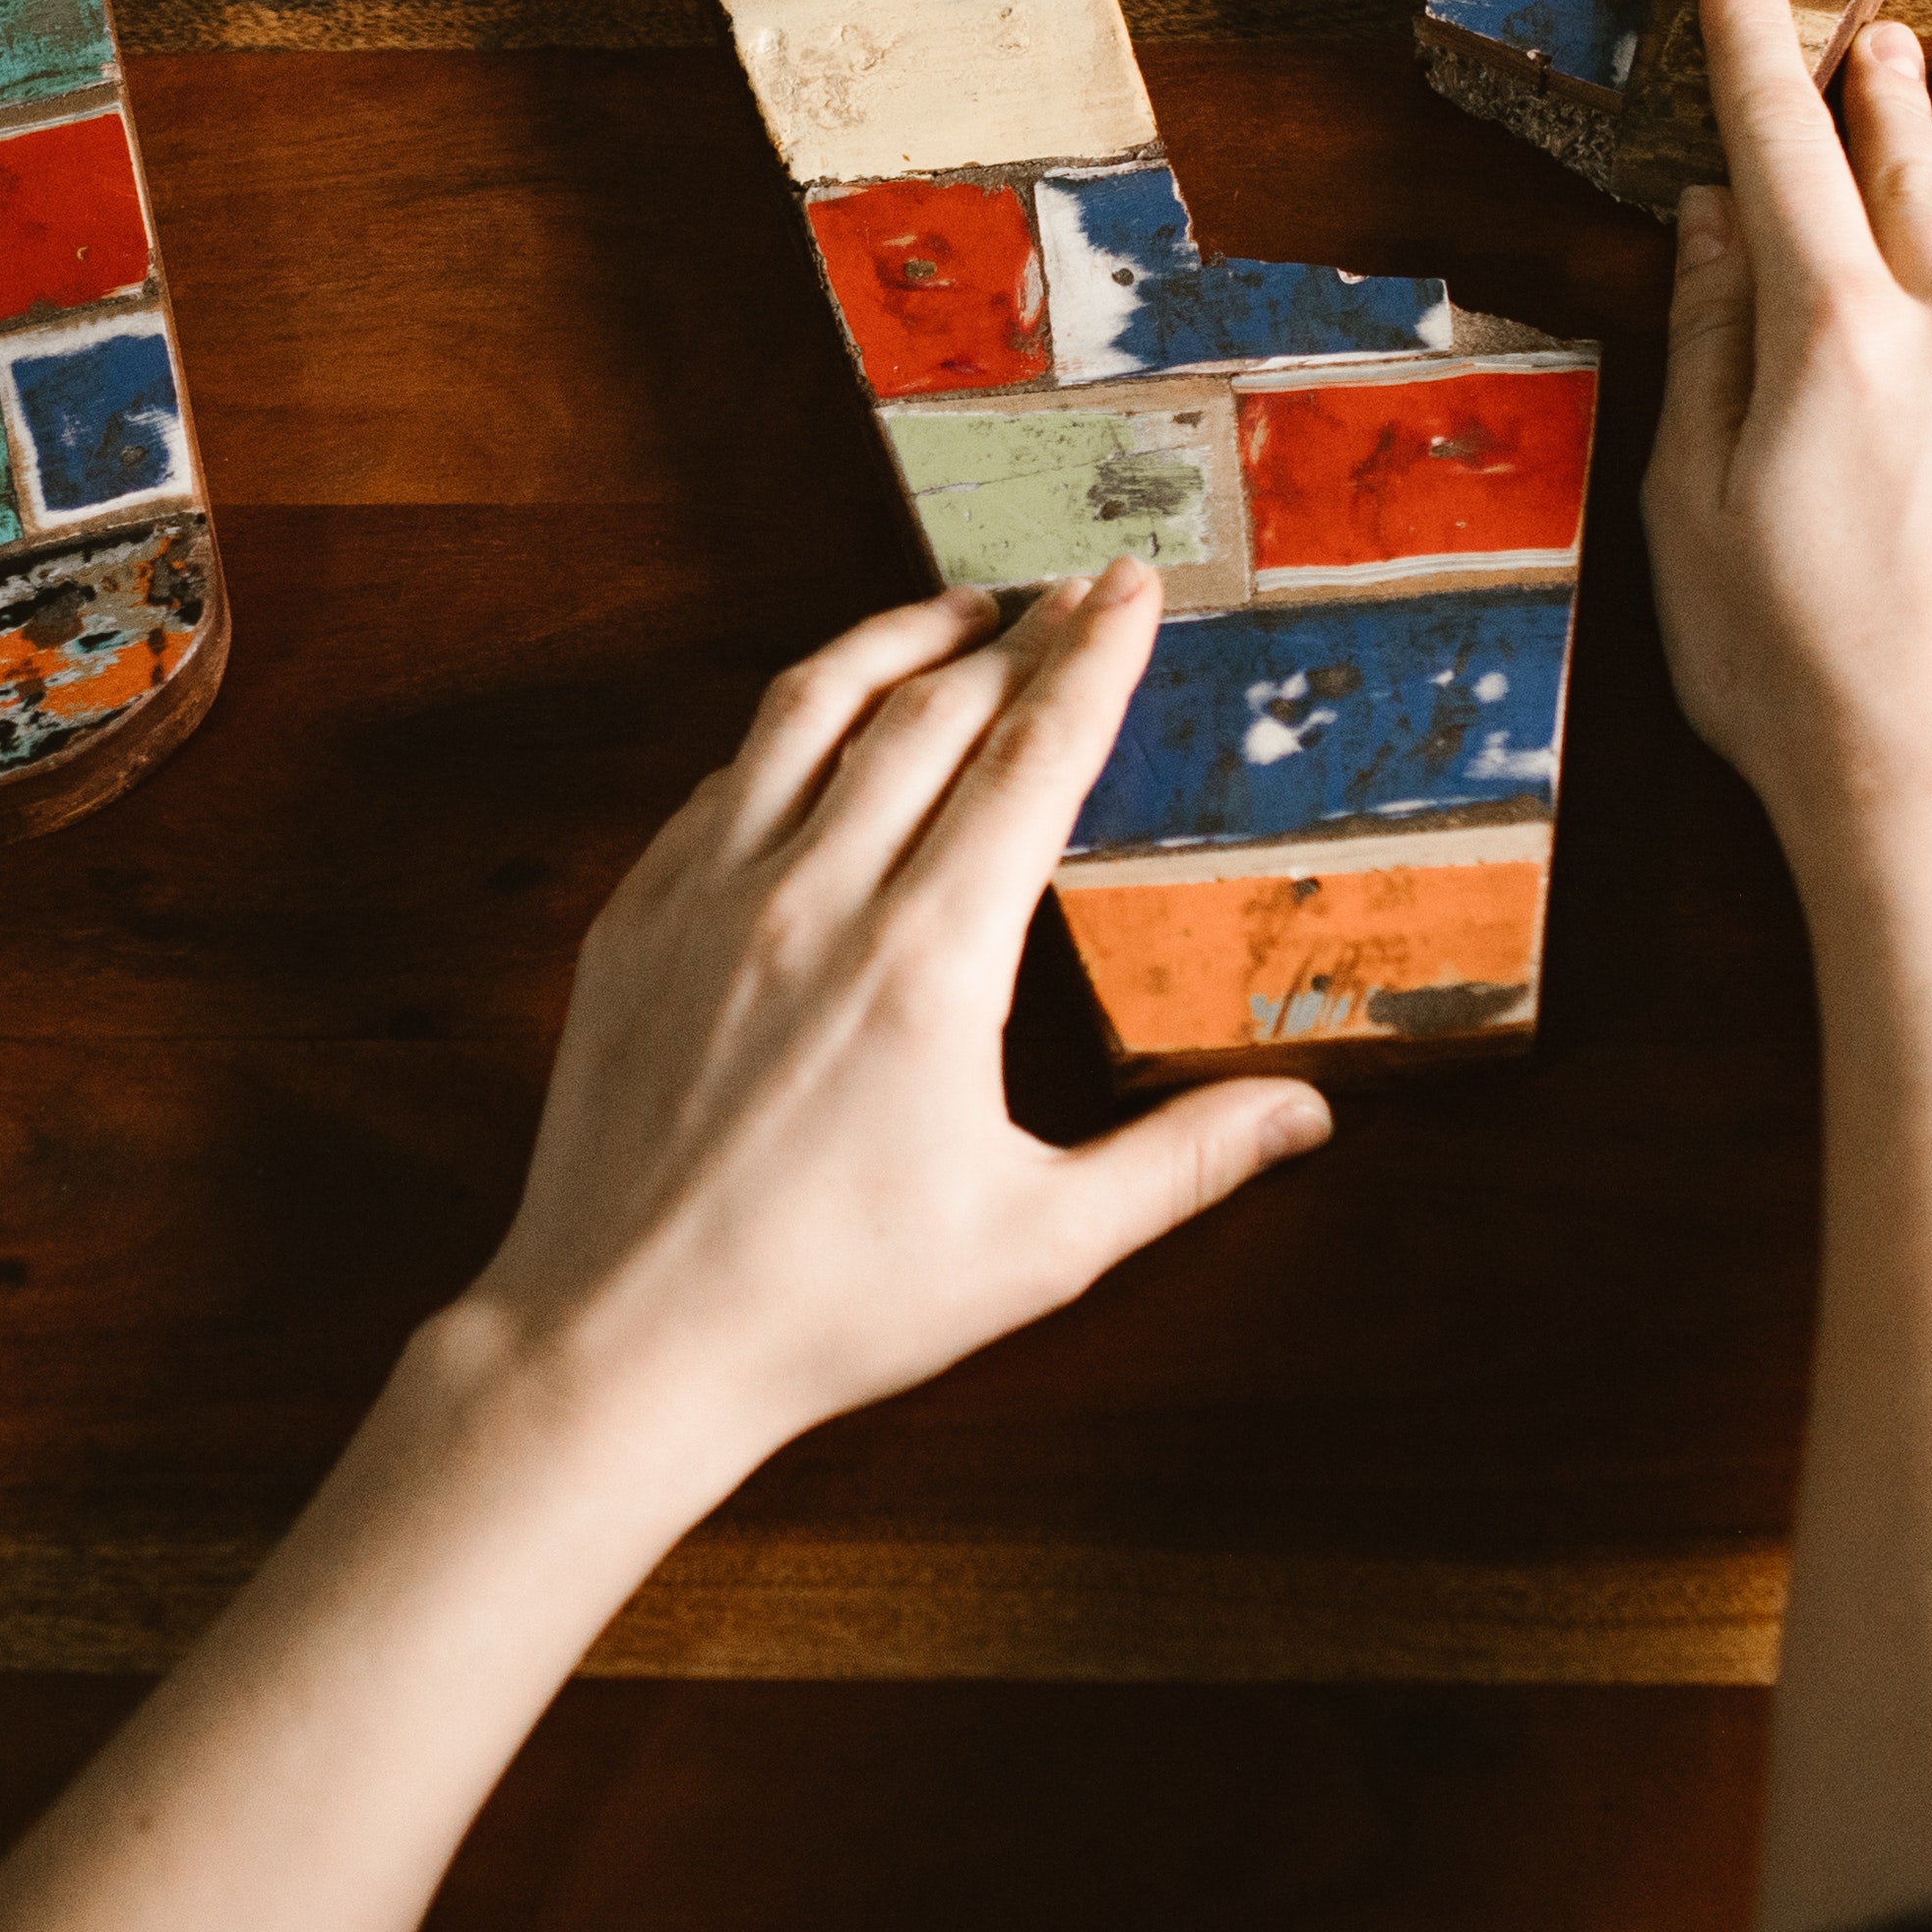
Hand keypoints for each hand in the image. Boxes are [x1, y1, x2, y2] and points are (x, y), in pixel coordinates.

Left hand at [458, 561, 1333, 1483]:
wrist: (625, 1336)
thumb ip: (1178, 1163)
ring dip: (893, 643)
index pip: (1031, 759)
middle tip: (1074, 594)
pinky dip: (788, 728)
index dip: (1090, 661)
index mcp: (928, 962)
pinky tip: (820, 731)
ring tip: (956, 614)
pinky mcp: (632, 919)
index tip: (1130, 594)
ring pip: (805, 709)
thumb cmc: (833, 1304)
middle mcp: (814, 897)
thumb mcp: (1035, 1246)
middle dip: (1018, 635)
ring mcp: (707, 897)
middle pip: (932, 710)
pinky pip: (720, 780)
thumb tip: (1305, 1115)